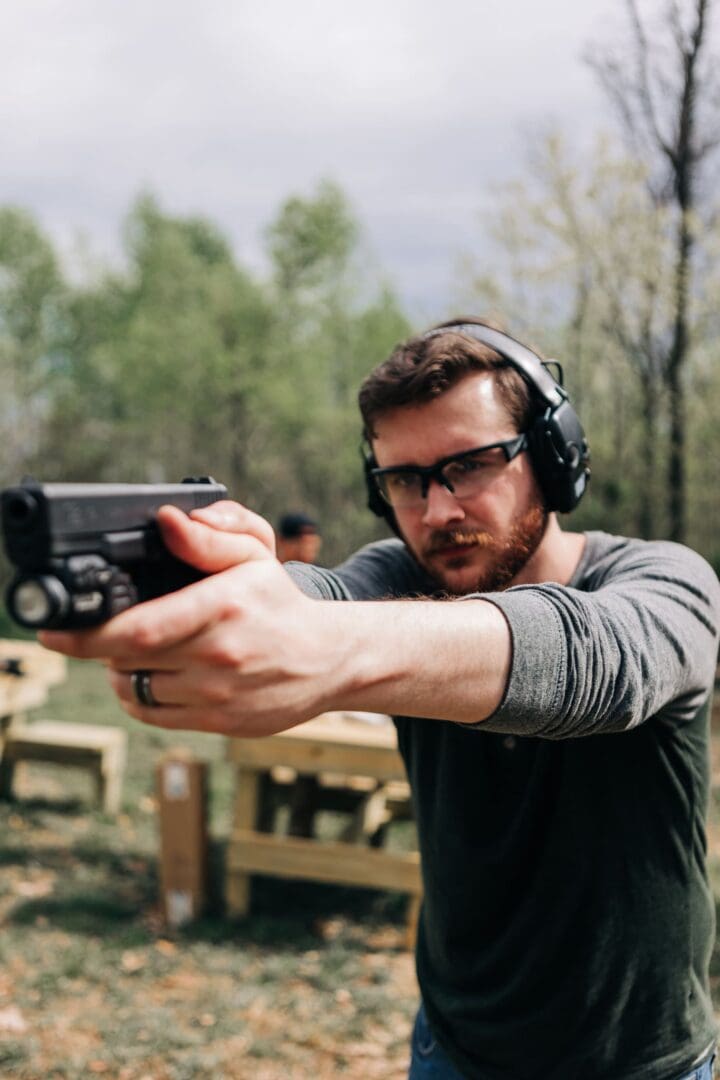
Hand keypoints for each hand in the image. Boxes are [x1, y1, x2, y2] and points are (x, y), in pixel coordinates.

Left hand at [38, 502, 346, 735]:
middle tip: (104, 630)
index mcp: (221, 607)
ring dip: (119, 671)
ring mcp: (219, 694)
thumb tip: (166, 520)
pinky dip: (139, 696)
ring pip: (136, 688)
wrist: (329, 658)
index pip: (136, 629)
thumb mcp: (253, 557)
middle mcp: (218, 655)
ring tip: (132, 651)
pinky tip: (151, 675)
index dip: (85, 635)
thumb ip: (207, 538)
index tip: (53, 632)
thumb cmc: (282, 604)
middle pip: (127, 659)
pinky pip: (155, 714)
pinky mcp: (220, 722)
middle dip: (102, 645)